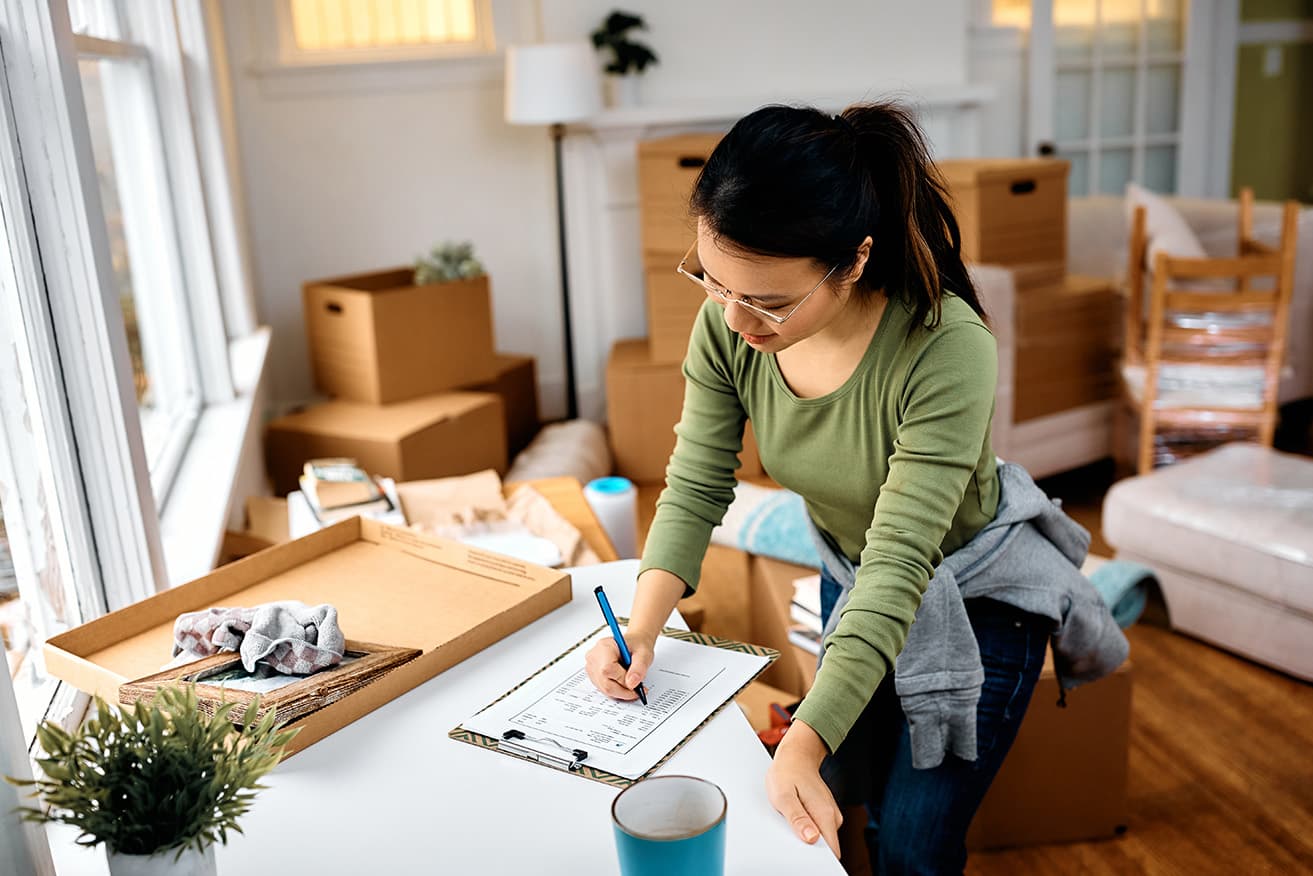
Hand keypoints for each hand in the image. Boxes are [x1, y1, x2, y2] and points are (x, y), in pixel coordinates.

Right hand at [584, 634, 653, 700]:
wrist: (633, 645)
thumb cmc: (637, 646)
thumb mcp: (644, 654)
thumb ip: (639, 668)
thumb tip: (631, 684)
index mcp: (604, 647)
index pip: (607, 670)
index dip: (623, 681)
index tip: (638, 685)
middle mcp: (594, 657)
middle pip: (605, 683)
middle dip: (624, 691)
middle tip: (638, 690)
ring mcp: (591, 667)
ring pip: (605, 689)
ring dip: (621, 692)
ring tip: (633, 684)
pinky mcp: (594, 676)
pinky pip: (604, 689)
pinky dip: (617, 691)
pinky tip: (625, 684)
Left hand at [765, 719, 841, 857]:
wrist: (797, 754)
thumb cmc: (787, 772)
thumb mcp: (784, 796)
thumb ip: (798, 818)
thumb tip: (812, 839)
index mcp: (825, 814)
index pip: (832, 852)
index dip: (819, 862)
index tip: (806, 865)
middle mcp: (832, 816)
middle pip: (826, 848)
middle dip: (809, 852)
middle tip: (789, 842)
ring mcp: (829, 815)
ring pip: (821, 839)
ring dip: (805, 839)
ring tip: (788, 826)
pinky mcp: (823, 813)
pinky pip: (817, 829)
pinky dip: (805, 829)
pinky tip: (792, 820)